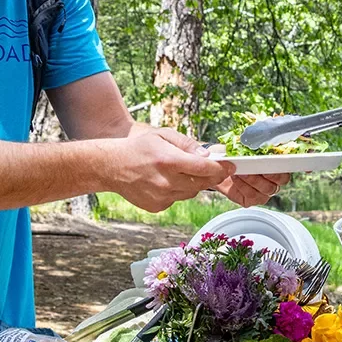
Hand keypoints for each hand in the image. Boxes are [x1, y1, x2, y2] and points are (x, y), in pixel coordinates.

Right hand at [104, 127, 235, 211]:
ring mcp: (161, 197)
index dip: (221, 168)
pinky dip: (179, 191)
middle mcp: (166, 182)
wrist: (111, 167)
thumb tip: (207, 155)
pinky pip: (178, 199)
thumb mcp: (163, 135)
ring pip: (192, 192)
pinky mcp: (157, 206)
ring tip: (181, 171)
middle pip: (203, 183)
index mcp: (169, 161)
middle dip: (212, 175)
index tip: (230, 166)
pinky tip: (167, 181)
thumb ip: (187, 144)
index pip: (205, 168)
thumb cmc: (139, 148)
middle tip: (214, 168)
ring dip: (194, 183)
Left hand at [201, 143, 287, 205]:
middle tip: (256, 165)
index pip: (291, 164)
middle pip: (282, 179)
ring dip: (253, 179)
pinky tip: (236, 178)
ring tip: (240, 170)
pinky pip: (253, 196)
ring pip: (267, 189)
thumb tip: (258, 138)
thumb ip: (253, 141)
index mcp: (276, 163)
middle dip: (269, 173)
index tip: (281, 159)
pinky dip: (243, 187)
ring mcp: (264, 191)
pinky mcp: (252, 200)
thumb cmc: (232, 153)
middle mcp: (273, 179)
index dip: (292, 163)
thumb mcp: (241, 143)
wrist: (215, 166)